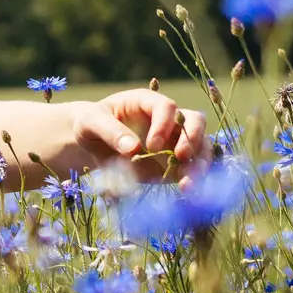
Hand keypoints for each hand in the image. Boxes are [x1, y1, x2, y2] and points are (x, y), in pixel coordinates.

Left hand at [71, 88, 208, 179]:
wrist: (92, 143)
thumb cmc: (91, 125)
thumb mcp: (92, 122)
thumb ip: (110, 132)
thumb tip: (133, 148)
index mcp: (147, 102)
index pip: (166, 107)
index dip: (164, 125)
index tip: (152, 145)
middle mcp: (167, 119)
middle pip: (195, 121)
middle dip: (193, 138)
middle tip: (181, 156)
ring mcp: (175, 141)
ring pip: (201, 146)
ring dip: (200, 162)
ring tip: (190, 182)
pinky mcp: (176, 163)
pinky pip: (193, 168)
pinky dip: (195, 178)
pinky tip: (189, 190)